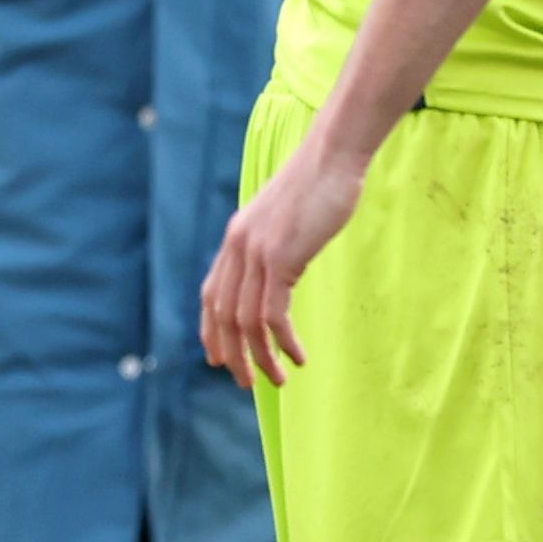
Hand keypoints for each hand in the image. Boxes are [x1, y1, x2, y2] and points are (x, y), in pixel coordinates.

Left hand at [199, 141, 365, 389]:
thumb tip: (277, 270)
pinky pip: (273, 313)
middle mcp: (238, 246)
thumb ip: (273, 243)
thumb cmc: (318, 186)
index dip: (211, 330)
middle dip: (233, 354)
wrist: (332, 157)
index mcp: (235, 237)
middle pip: (223, 314)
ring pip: (246, 320)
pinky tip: (298, 357)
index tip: (217, 359)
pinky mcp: (281, 257)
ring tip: (278, 380)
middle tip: (247, 383)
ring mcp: (256, 252)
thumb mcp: (285, 218)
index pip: (210, 294)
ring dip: (260, 357)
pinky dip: (282, 341)